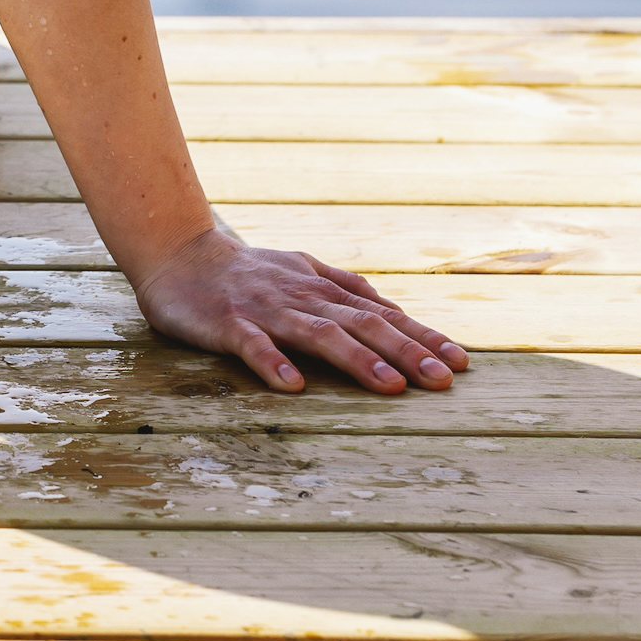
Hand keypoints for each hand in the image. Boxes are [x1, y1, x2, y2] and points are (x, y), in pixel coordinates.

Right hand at [131, 225, 470, 394]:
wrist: (178, 254)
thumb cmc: (246, 272)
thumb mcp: (301, 271)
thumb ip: (342, 289)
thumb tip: (389, 306)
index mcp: (322, 287)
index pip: (382, 314)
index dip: (422, 337)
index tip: (461, 363)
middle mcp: (302, 295)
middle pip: (362, 324)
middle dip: (406, 351)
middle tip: (443, 380)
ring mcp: (266, 309)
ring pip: (318, 333)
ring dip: (357, 359)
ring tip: (391, 386)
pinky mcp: (228, 323)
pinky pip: (252, 345)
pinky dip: (273, 363)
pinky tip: (293, 386)